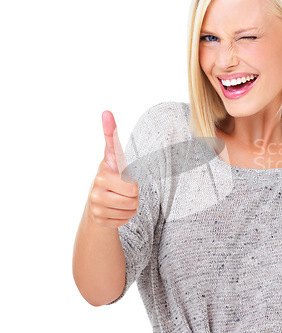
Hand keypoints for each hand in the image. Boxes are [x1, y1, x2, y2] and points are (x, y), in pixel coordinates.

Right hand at [86, 111, 138, 229]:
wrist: (98, 208)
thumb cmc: (114, 182)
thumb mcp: (117, 166)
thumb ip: (116, 148)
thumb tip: (106, 113)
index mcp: (107, 164)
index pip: (111, 144)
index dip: (110, 128)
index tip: (108, 112)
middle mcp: (99, 179)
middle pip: (134, 191)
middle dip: (136, 195)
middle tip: (126, 192)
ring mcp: (95, 199)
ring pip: (131, 207)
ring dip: (131, 208)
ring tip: (121, 201)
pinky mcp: (97, 217)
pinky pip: (124, 220)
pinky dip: (124, 218)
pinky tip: (115, 212)